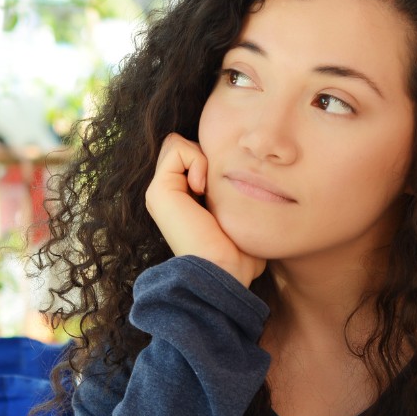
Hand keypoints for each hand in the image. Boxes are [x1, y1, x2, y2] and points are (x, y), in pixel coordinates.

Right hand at [144, 133, 264, 286]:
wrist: (223, 271)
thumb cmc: (239, 255)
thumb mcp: (241, 218)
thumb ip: (238, 196)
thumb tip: (258, 182)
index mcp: (182, 200)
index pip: (191, 156)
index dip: (212, 161)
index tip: (224, 190)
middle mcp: (167, 194)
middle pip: (182, 146)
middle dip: (204, 156)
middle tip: (214, 186)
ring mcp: (160, 192)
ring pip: (176, 143)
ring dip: (200, 158)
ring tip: (207, 188)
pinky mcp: (158, 190)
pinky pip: (176, 148)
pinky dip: (196, 160)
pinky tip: (202, 188)